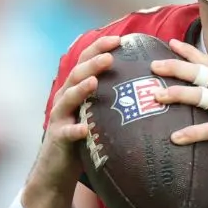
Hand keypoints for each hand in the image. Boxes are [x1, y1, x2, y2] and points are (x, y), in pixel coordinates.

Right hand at [26, 35, 121, 207]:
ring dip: (81, 88)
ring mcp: (60, 118)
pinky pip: (66, 133)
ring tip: (95, 81)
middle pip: (77, 75)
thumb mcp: (99, 116)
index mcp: (78, 90)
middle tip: (111, 54)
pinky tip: (83, 128)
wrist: (57, 169)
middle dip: (93, 62)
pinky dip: (74, 130)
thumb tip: (149, 88)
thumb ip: (114, 100)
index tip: (121, 38)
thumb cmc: (84, 140)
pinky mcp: (58, 139)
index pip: (88, 63)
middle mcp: (66, 99)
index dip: (100, 48)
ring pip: (68, 98)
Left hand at [152, 39, 207, 184]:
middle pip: (201, 74)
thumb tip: (190, 99)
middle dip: (176, 67)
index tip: (171, 43)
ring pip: (201, 96)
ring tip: (157, 96)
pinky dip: (190, 133)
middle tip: (154, 66)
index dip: (190, 52)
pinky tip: (174, 138)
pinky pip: (207, 130)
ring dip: (177, 94)